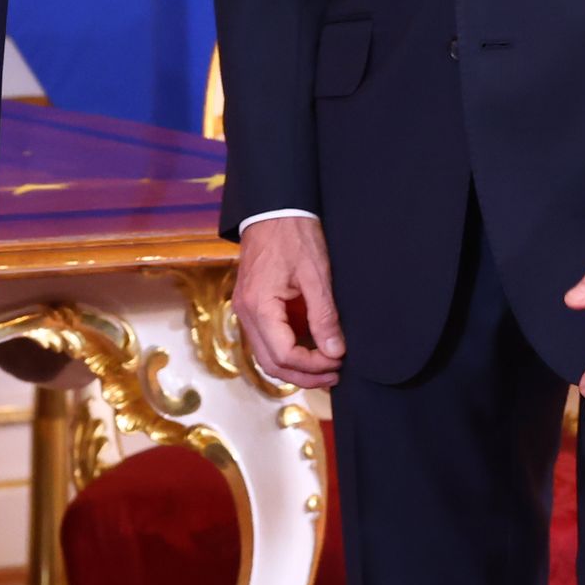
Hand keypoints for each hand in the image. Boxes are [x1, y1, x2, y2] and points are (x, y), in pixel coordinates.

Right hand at [231, 214, 345, 389]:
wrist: (273, 209)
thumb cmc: (293, 235)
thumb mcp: (316, 276)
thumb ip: (325, 317)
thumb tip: (336, 351)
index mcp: (260, 306)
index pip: (284, 354)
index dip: (313, 365)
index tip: (338, 361)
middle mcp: (246, 313)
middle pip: (271, 363)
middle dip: (304, 375)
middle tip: (335, 374)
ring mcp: (247, 309)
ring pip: (267, 355)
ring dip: (296, 366)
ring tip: (327, 365)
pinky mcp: (253, 304)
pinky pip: (268, 339)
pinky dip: (289, 350)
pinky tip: (312, 348)